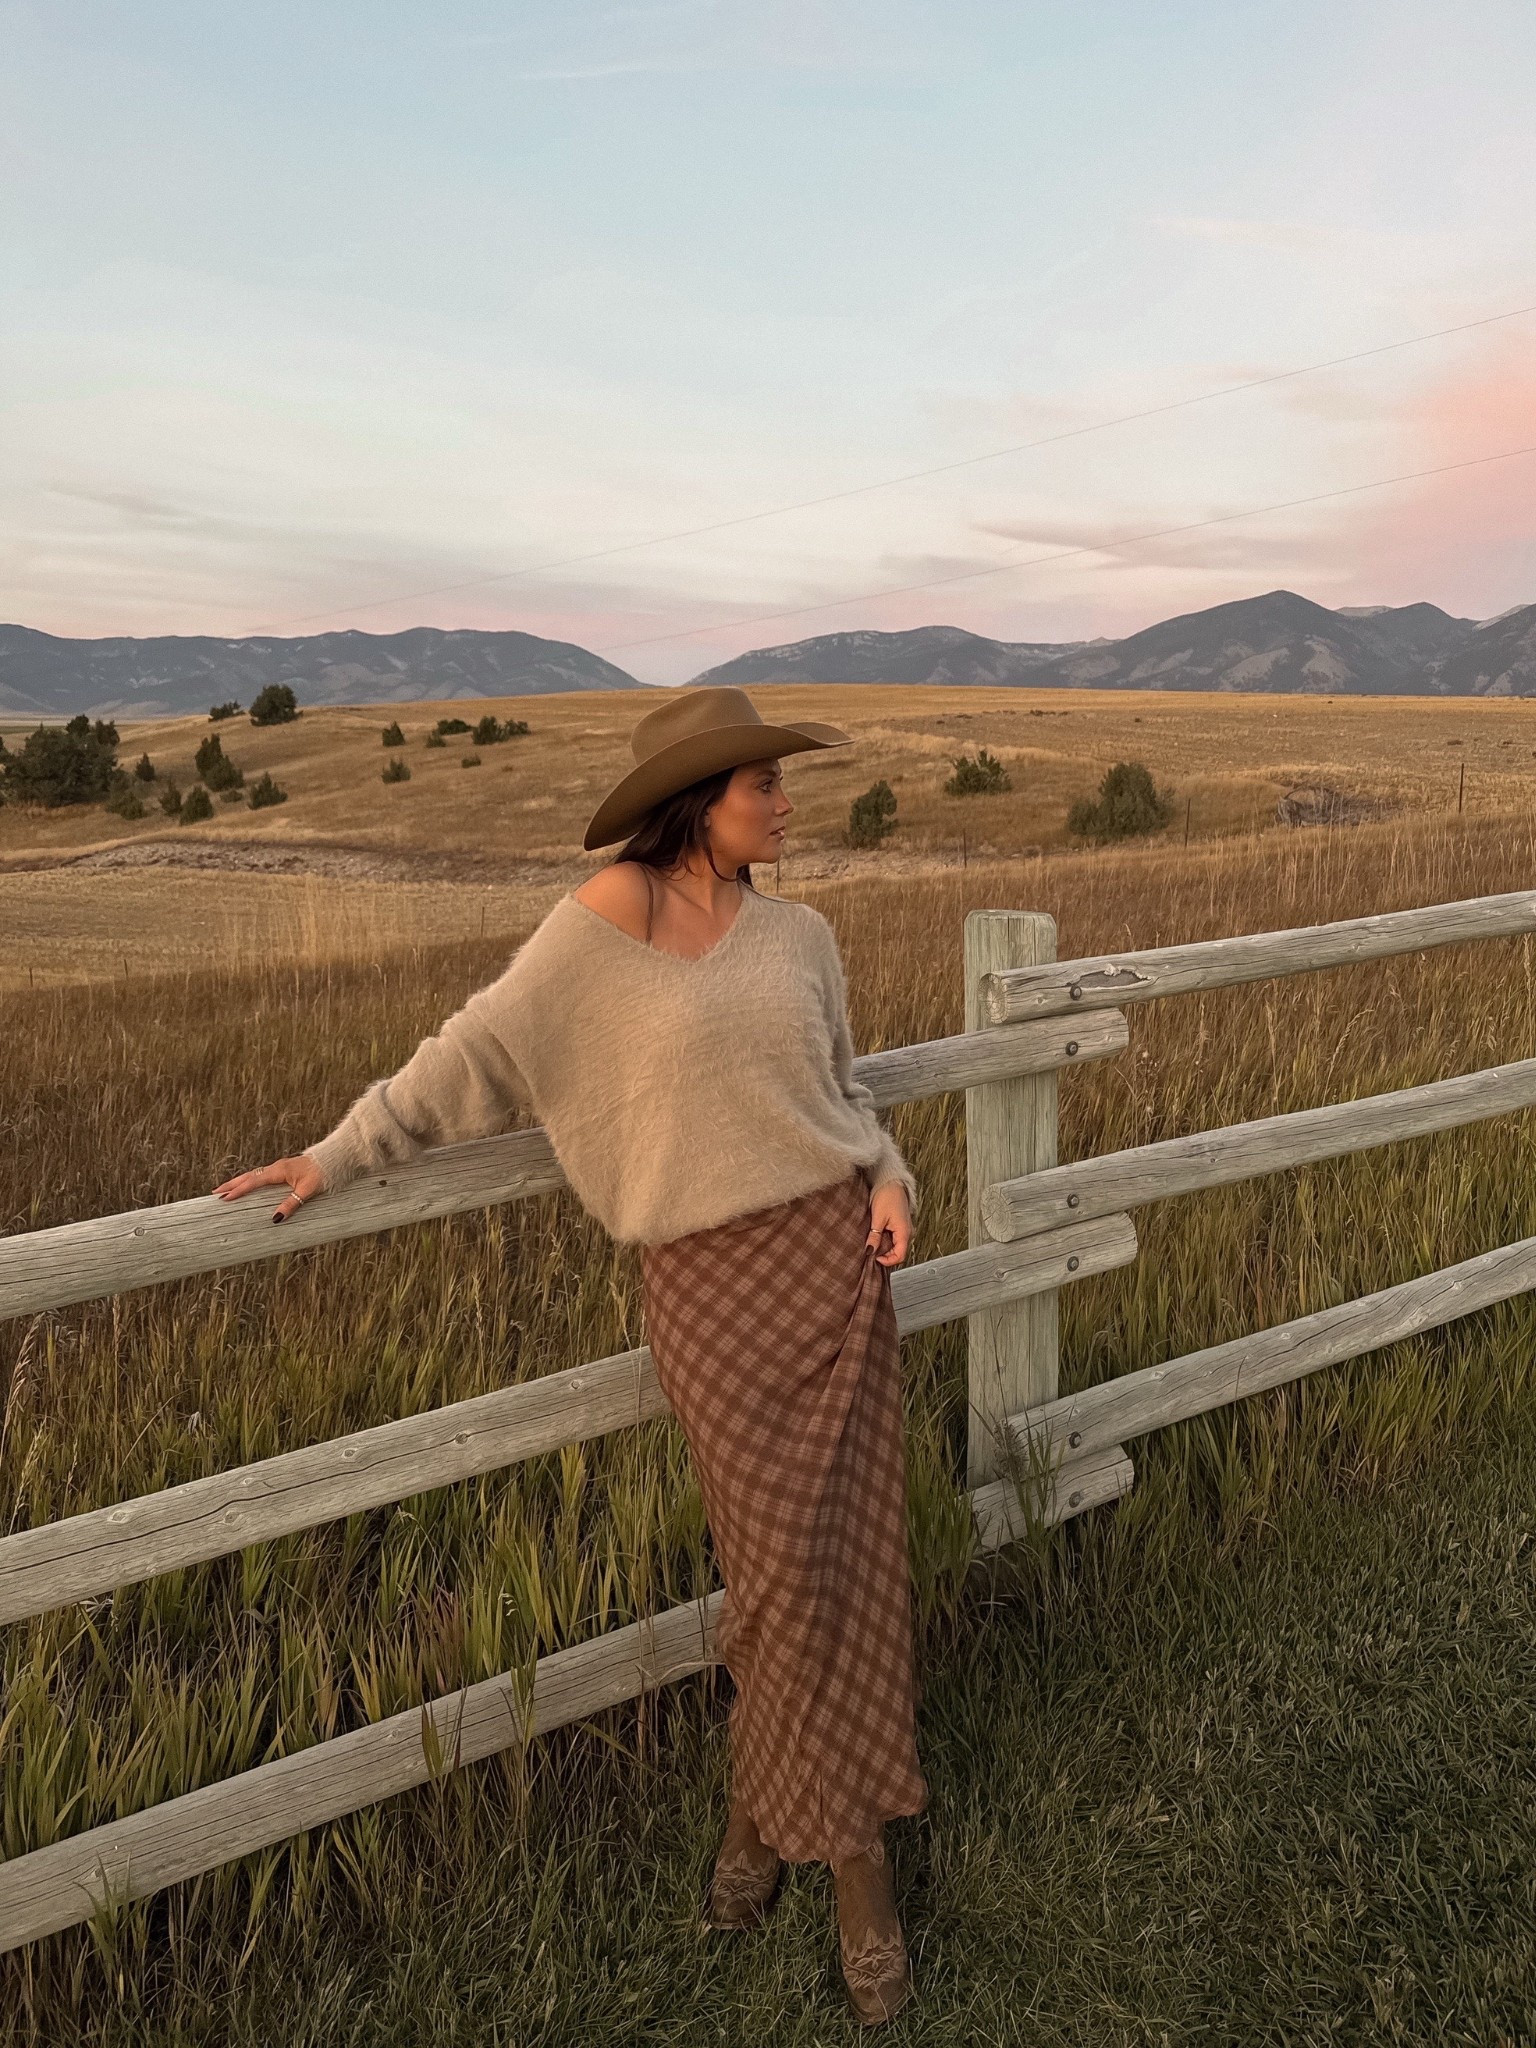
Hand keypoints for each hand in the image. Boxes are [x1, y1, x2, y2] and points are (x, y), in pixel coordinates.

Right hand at [212, 1152, 326, 1222]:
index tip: (223, 1198)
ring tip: (225, 1190)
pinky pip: (261, 1176)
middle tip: (215, 1193)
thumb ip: (291, 1204)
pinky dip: (250, 1181)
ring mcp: (279, 1168)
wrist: (333, 1161)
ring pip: (254, 1175)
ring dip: (239, 1182)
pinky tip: (247, 1186)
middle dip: (232, 1185)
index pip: (253, 1182)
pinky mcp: (283, 1170)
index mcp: (278, 1171)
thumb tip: (275, 1218)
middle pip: (248, 1176)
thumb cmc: (322, 1174)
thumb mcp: (307, 1191)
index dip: (238, 1190)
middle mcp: (276, 1168)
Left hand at [866, 1180, 911, 1267]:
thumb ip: (875, 1236)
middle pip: (898, 1252)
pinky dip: (886, 1241)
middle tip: (871, 1252)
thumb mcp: (878, 1218)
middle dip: (885, 1255)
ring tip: (873, 1244)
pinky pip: (895, 1239)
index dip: (888, 1261)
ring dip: (885, 1248)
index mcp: (904, 1232)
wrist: (891, 1183)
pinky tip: (877, 1237)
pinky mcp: (900, 1225)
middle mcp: (907, 1232)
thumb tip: (869, 1251)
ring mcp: (905, 1229)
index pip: (900, 1256)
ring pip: (896, 1246)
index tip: (875, 1258)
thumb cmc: (887, 1197)